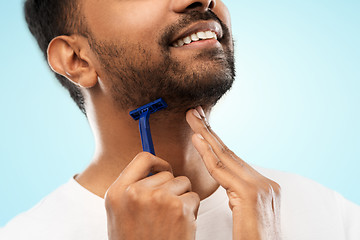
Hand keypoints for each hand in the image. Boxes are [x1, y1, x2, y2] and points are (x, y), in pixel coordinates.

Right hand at [104, 152, 199, 239]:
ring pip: (183, 183)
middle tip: (164, 210)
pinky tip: (179, 226)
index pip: (142, 158)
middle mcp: (136, 192)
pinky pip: (194, 197)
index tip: (163, 170)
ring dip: (182, 198)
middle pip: (166, 172)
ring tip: (170, 219)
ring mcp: (158, 198)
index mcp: (117, 192)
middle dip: (171, 187)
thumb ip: (132, 188)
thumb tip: (154, 165)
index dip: (157, 162)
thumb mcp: (121, 213)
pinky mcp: (178, 208)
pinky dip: (191, 210)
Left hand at [186, 107, 280, 239]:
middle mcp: (263, 182)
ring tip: (193, 119)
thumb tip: (228, 188)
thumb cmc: (254, 239)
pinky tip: (197, 139)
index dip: (215, 141)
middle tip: (195, 113)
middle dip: (209, 131)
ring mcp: (259, 186)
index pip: (234, 158)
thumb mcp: (245, 212)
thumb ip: (238, 195)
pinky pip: (222, 171)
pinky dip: (207, 154)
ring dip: (206, 135)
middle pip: (229, 152)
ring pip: (225, 156)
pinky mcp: (250, 194)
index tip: (202, 127)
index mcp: (262, 184)